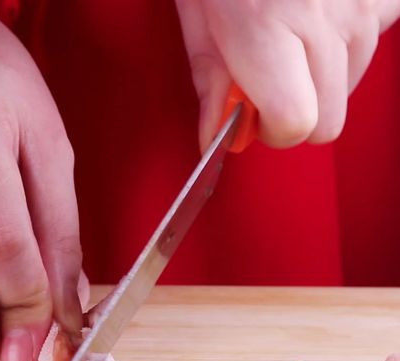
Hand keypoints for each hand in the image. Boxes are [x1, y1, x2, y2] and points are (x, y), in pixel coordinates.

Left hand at [176, 0, 399, 148]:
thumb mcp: (198, 17)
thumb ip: (211, 82)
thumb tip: (219, 137)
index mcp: (266, 30)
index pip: (296, 124)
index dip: (272, 131)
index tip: (253, 116)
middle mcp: (323, 22)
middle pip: (329, 121)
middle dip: (295, 114)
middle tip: (266, 81)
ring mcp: (362, 5)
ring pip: (349, 86)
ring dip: (317, 78)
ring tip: (288, 36)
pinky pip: (372, 43)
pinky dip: (343, 44)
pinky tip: (316, 15)